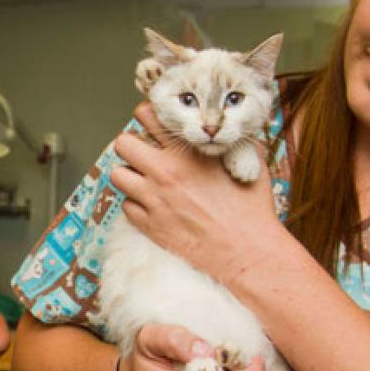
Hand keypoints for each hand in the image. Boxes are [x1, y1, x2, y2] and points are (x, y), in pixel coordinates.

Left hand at [110, 102, 279, 285]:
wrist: (246, 254)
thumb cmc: (252, 211)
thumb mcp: (249, 164)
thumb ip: (234, 144)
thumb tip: (229, 133)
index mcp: (188, 153)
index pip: (148, 116)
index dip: (149, 117)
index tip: (154, 126)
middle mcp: (165, 172)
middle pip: (123, 144)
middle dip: (132, 146)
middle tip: (145, 154)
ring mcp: (154, 200)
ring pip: (117, 175)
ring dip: (130, 176)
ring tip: (146, 181)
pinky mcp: (149, 225)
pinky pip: (126, 205)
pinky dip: (136, 204)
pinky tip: (154, 207)